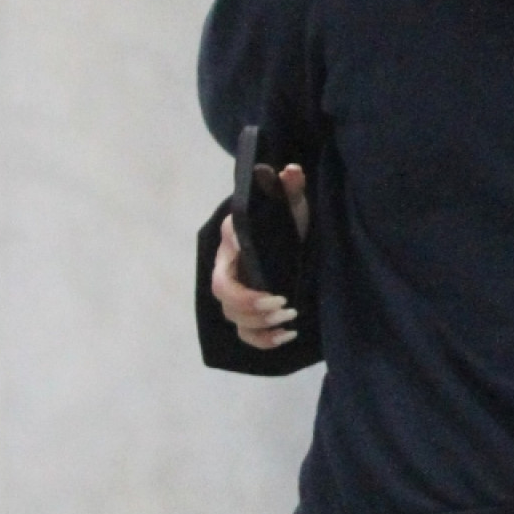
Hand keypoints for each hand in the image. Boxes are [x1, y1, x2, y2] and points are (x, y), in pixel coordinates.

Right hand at [211, 164, 308, 350]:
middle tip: (287, 308)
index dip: (244, 296)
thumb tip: (292, 171)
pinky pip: (246, 334)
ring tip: (290, 320)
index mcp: (231, 249)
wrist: (288, 230)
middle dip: (256, 312)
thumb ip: (289, 189)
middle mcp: (228, 272)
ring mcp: (237, 293)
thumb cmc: (286, 216)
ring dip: (261, 327)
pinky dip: (263, 341)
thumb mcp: (291, 203)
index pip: (222, 281)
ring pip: (235, 321)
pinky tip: (286, 336)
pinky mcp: (250, 309)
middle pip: (227, 306)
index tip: (278, 295)